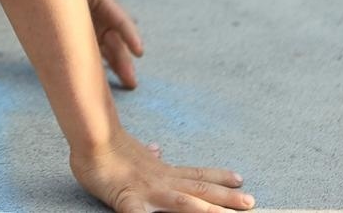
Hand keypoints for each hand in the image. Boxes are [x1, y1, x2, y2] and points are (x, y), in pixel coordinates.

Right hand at [72, 130, 252, 212]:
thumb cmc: (107, 147)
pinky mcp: (127, 199)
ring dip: (208, 210)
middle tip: (252, 203)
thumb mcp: (132, 151)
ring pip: (183, 203)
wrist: (90, 138)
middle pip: (199, 190)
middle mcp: (161, 180)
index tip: (240, 179)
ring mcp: (147, 191)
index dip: (218, 178)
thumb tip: (157, 149)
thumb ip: (148, 155)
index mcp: (161, 171)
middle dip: (226, 199)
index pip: (195, 175)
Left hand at [82, 0, 143, 89]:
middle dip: (124, 62)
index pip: (121, 22)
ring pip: (107, 54)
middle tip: (131, 82)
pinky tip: (96, 84)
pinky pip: (89, 58)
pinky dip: (94, 70)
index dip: (131, 36)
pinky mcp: (78, 43)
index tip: (140, 51)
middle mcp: (101, 21)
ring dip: (115, 69)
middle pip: (116, 43)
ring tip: (123, 86)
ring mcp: (90, 33)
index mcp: (104, 5)